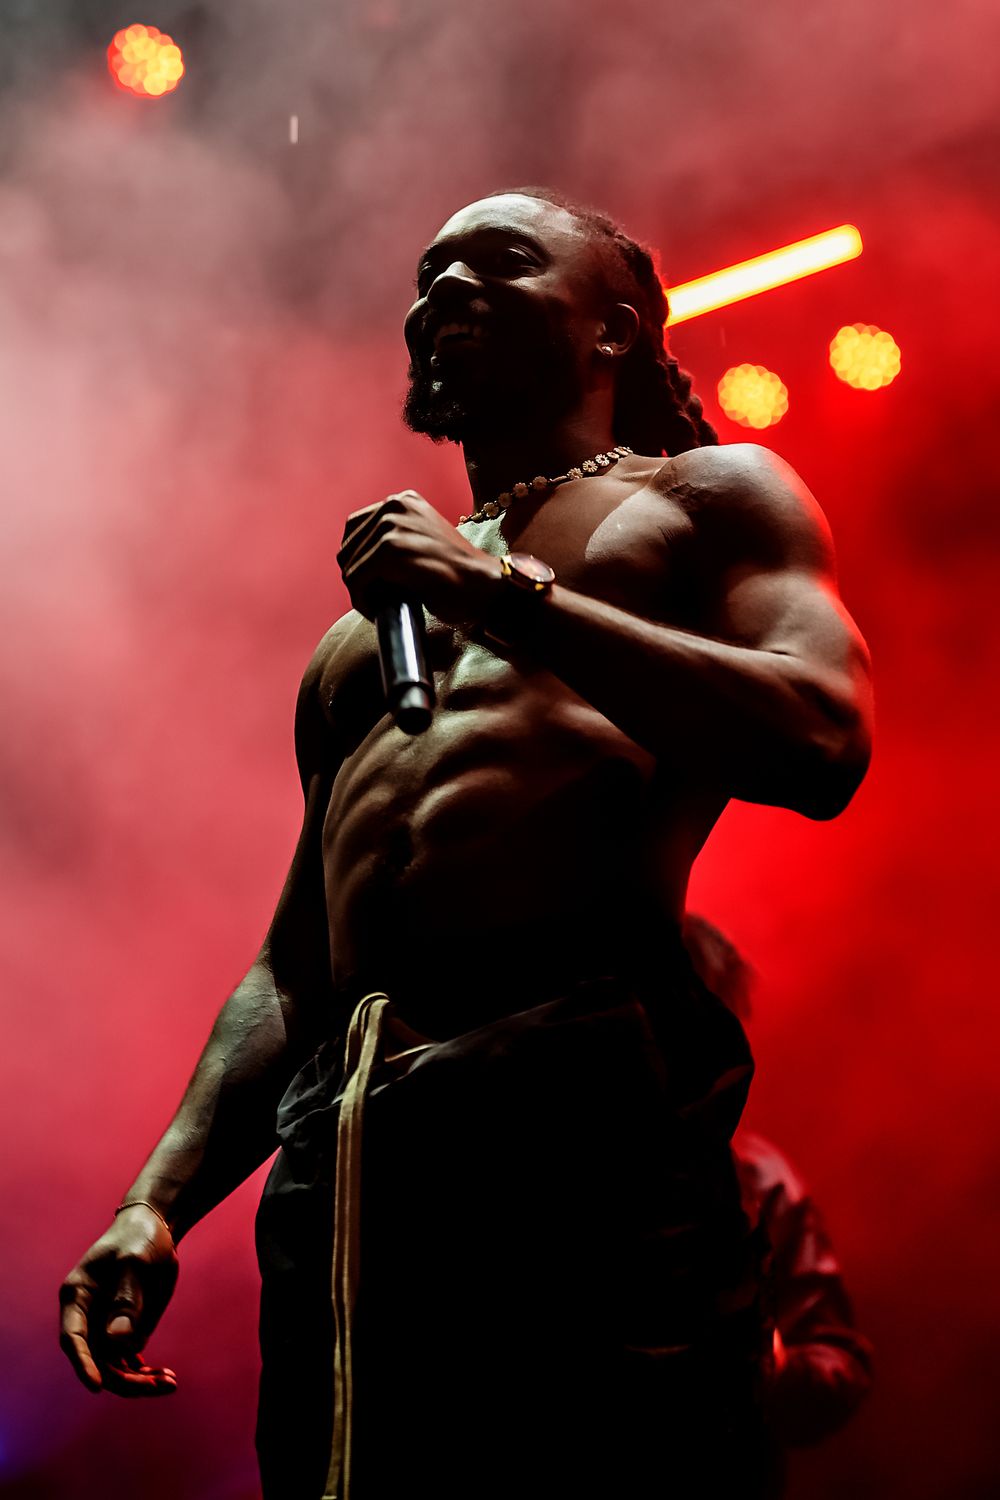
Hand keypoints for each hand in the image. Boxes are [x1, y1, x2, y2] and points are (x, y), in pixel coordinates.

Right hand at [59, 1204, 178, 1396]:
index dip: (83, 1364)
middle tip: (161, 1385)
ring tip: (170, 1382)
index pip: (73, 1337)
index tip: (96, 1386)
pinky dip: (145, 1374)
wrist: (154, 1230)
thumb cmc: (139, 1239)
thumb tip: (117, 1342)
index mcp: (77, 1296)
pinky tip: (166, 1377)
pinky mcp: (125, 1331)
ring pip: (114, 1368)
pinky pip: (129, 1363)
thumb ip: (126, 1300)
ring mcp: (105, 1327)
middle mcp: (87, 1318)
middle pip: (97, 1361)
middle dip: (125, 1380)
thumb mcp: (134, 1262)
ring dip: (138, 1382)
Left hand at [337, 490, 500, 624]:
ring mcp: (392, 525)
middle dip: (356, 578)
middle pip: (347, 547)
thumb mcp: (423, 543)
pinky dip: (362, 601)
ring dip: (359, 593)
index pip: (355, 528)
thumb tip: (352, 563)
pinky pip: (356, 580)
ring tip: (379, 608)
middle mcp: (395, 505)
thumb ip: (395, 540)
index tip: (372, 584)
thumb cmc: (457, 575)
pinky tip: (379, 611)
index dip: (357, 560)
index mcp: (403, 500)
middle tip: (376, 600)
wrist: (485, 586)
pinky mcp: (391, 550)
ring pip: (349, 566)